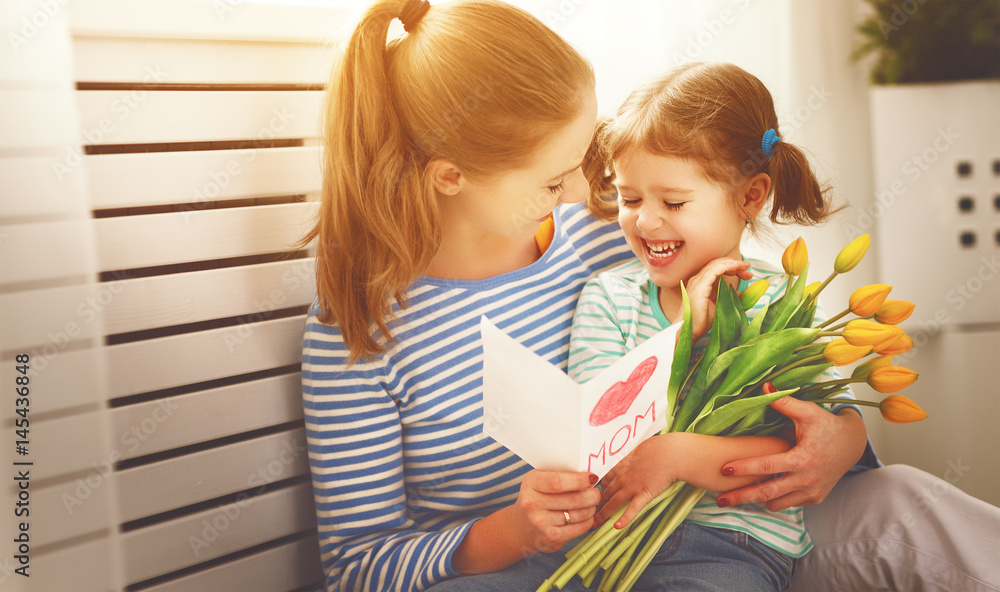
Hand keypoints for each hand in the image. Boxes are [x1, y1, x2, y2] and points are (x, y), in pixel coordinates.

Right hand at [512, 469, 599, 552]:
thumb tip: (590, 476)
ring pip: (577, 514)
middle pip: (572, 499)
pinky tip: (587, 517)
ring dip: (591, 509)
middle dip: (591, 495)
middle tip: (597, 493)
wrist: (520, 526)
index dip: (579, 480)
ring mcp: (540, 522)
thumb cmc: (537, 497)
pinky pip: (577, 529)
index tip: (592, 478)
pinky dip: (587, 522)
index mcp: (531, 483)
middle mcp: (532, 503)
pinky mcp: (549, 538)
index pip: (558, 482)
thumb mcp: (540, 480)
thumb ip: (561, 475)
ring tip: (592, 504)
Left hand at [595, 436, 675, 529]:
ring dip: (604, 514)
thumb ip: (629, 457)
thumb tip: (628, 459)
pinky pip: (632, 508)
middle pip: (606, 493)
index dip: (598, 490)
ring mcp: (632, 487)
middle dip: (597, 505)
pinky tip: (616, 527)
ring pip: (614, 502)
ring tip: (596, 524)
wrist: (670, 454)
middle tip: (590, 514)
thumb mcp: (637, 449)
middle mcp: (623, 477)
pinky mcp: (644, 494)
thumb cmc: (657, 448)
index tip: (595, 497)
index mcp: (620, 466)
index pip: (604, 481)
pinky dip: (624, 518)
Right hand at [680, 258, 752, 339]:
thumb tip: (738, 293)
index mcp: (701, 283)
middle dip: (735, 264)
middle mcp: (697, 280)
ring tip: (745, 266)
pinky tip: (736, 266)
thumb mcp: (719, 306)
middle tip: (748, 269)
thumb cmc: (701, 322)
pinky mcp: (700, 286)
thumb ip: (728, 298)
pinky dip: (726, 266)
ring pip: (716, 265)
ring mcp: (697, 282)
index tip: (745, 274)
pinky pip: (714, 270)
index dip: (732, 268)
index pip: (717, 269)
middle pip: (717, 264)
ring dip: (733, 263)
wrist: (689, 331)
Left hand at [716, 397, 866, 510]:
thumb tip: (764, 386)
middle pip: (767, 493)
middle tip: (719, 499)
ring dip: (755, 500)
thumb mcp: (808, 412)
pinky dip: (773, 500)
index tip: (723, 469)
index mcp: (802, 459)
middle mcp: (806, 480)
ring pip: (776, 503)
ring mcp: (811, 492)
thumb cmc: (827, 425)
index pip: (767, 466)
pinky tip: (758, 494)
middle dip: (741, 497)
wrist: (853, 444)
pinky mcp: (814, 498)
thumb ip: (784, 402)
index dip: (744, 468)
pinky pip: (788, 504)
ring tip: (735, 496)